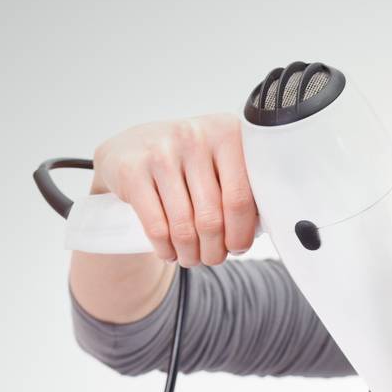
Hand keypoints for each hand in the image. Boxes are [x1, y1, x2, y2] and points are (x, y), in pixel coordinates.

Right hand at [90, 114, 257, 266]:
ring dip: (190, 255)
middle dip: (214, 251)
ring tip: (191, 258)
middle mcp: (194, 137)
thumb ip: (244, 188)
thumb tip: (261, 229)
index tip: (237, 247)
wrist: (131, 149)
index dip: (241, 234)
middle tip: (211, 257)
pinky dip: (165, 249)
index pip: (241, 200)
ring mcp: (161, 151)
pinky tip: (168, 251)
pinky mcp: (132, 170)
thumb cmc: (187, 166)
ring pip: (184, 227)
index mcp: (226, 133)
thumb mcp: (219, 165)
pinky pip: (157, 227)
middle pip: (212, 218)